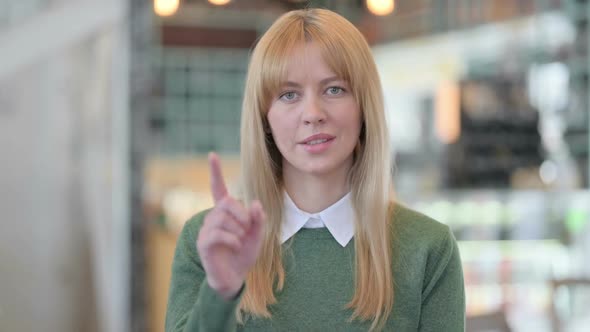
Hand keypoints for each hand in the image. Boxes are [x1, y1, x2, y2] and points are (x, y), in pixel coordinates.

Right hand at [197, 152, 265, 299]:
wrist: (234, 278)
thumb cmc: (244, 254)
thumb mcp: (257, 235)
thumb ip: (259, 220)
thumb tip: (255, 204)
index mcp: (225, 213)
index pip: (218, 188)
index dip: (215, 172)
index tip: (211, 154)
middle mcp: (213, 217)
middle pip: (227, 203)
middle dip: (242, 215)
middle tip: (249, 229)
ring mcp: (206, 230)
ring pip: (223, 219)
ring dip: (238, 230)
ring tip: (241, 241)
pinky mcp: (203, 243)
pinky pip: (217, 234)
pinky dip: (232, 239)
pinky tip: (236, 246)